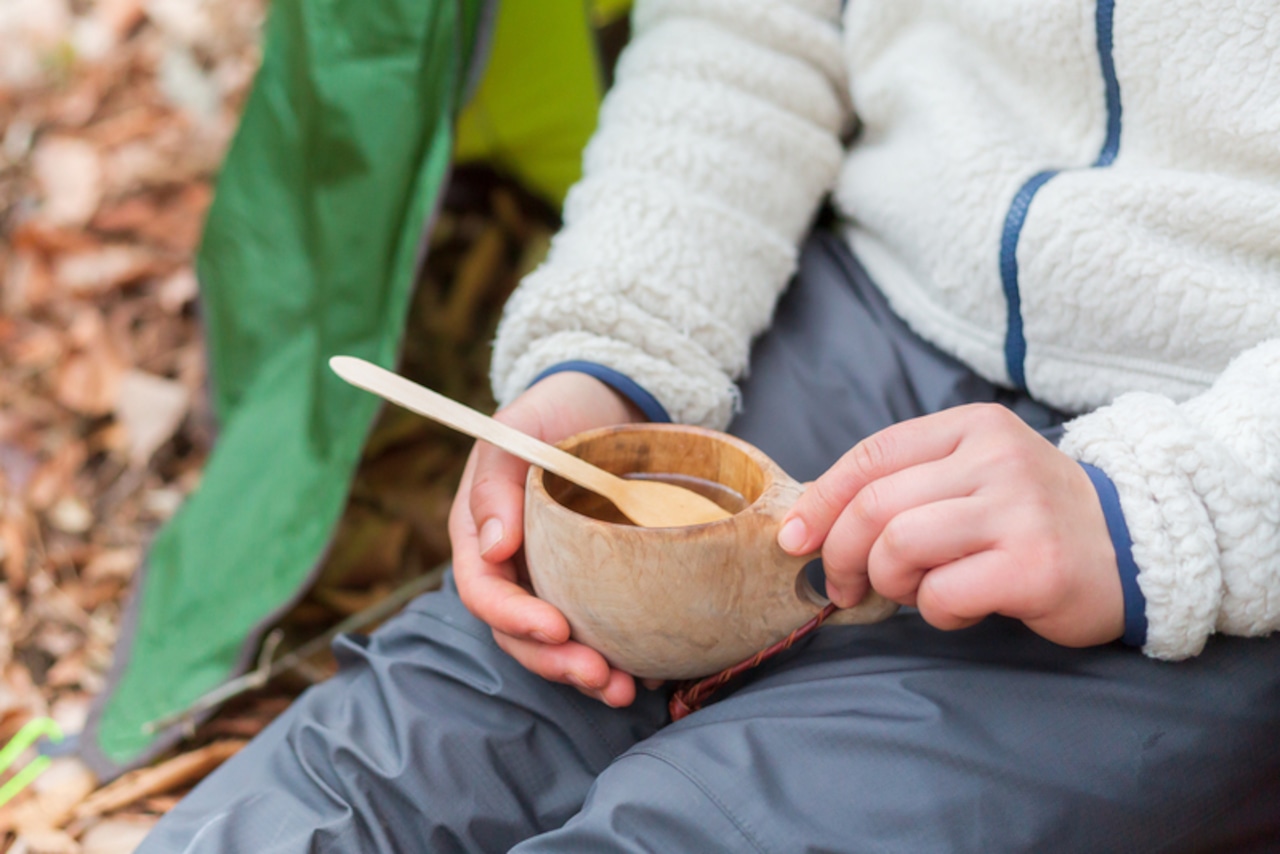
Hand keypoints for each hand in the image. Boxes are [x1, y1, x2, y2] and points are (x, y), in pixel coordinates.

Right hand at [449, 371, 645, 705]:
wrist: (604, 404)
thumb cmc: (554, 412)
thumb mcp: (518, 429)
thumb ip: (495, 482)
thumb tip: (495, 547)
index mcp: (484, 538)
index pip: (485, 592)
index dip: (515, 619)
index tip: (557, 630)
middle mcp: (517, 570)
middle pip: (521, 635)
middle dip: (556, 663)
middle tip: (601, 677)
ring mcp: (556, 583)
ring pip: (559, 645)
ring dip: (588, 674)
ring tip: (626, 691)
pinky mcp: (596, 587)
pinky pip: (602, 631)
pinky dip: (624, 657)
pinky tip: (654, 673)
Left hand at [776, 404, 1124, 647]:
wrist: (1137, 548)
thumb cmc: (1033, 518)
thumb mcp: (975, 475)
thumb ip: (907, 485)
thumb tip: (815, 519)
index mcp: (973, 427)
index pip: (872, 456)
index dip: (821, 501)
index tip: (795, 538)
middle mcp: (995, 459)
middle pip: (875, 505)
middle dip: (840, 553)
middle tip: (843, 585)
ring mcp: (1018, 510)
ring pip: (899, 546)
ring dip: (889, 582)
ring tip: (913, 592)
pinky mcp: (1033, 566)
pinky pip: (942, 594)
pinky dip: (934, 612)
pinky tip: (959, 608)